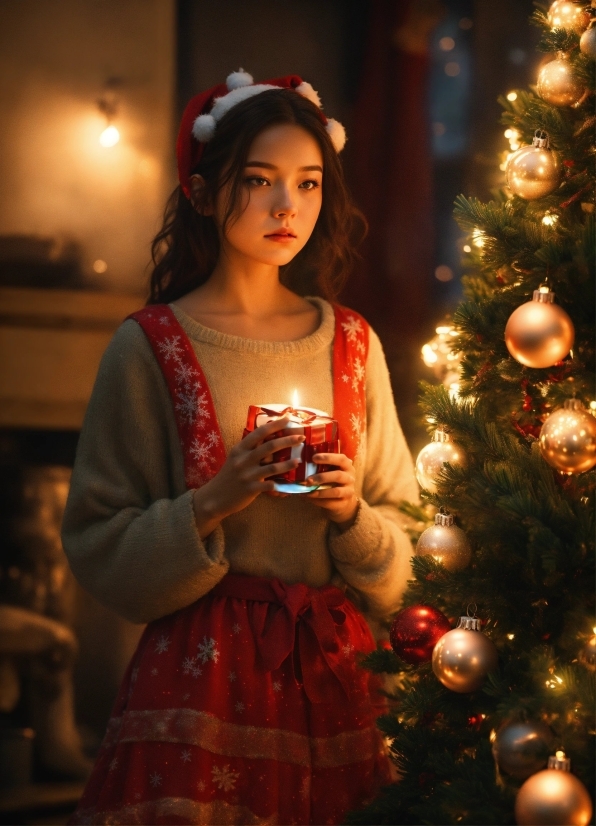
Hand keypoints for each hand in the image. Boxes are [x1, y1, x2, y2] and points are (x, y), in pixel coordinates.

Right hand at [192, 418, 302, 536]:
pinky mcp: (250, 489)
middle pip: (269, 446)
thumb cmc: (229, 475)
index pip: (259, 432)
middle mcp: (244, 460)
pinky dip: (280, 484)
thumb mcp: (236, 458)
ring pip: (272, 467)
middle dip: (288, 440)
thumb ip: (250, 449)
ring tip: (299, 460)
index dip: (275, 424)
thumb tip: (269, 438)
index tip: (288, 418)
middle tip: (301, 437)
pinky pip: (269, 486)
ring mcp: (247, 475)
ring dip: (288, 463)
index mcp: (240, 449)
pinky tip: (290, 483)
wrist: (215, 497)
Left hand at [304, 452, 358, 527]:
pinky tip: (309, 498)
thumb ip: (320, 466)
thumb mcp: (330, 471)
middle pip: (338, 475)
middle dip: (322, 477)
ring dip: (320, 491)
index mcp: (346, 466)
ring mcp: (348, 491)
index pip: (341, 459)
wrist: (343, 501)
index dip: (328, 458)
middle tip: (308, 479)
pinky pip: (331, 502)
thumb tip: (300, 463)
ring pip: (336, 491)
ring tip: (308, 491)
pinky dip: (318, 501)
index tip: (313, 458)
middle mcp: (350, 478)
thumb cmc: (333, 481)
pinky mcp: (344, 503)